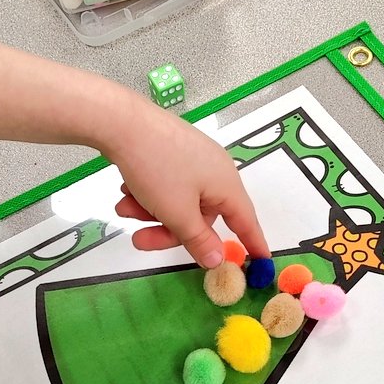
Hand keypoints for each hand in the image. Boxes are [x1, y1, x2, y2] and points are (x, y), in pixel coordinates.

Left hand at [111, 98, 269, 267]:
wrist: (122, 122)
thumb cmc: (158, 169)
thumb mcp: (177, 212)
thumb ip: (198, 240)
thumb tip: (218, 260)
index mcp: (227, 185)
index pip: (246, 222)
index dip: (253, 243)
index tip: (262, 261)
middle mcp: (216, 171)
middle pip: (200, 216)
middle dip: (168, 229)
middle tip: (140, 240)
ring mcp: (194, 158)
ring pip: (179, 201)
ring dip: (151, 212)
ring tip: (124, 208)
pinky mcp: (173, 151)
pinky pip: (168, 183)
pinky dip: (148, 194)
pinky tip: (125, 191)